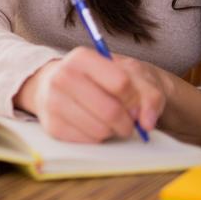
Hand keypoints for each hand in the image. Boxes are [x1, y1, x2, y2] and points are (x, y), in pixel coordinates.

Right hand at [14, 47, 168, 142]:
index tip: (136, 104)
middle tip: (128, 121)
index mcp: (82, 57)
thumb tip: (147, 122)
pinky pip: (87, 142)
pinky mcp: (52, 126)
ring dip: (112, 131)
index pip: (120, 83)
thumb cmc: (99, 78)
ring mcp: (53, 102)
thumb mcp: (127, 74)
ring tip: (109, 121)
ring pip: (100, 130)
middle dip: (127, 122)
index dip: (135, 99)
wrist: (59, 84)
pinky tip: (94, 125)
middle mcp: (63, 76)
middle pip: (111, 110)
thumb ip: (148, 94)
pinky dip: (98, 138)